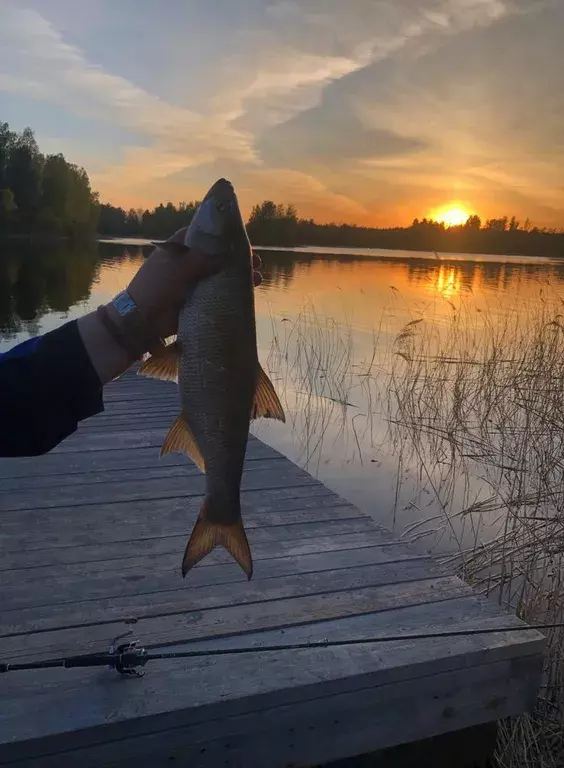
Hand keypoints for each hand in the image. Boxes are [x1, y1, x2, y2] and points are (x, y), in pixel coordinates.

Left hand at [126, 245, 262, 339]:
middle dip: (236, 258)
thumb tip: (227, 254)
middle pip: (217, 256)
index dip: (225, 237)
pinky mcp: (198, 300)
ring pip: (221, 275)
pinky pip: (218, 293)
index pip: (206, 235)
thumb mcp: (180, 268)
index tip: (243, 240)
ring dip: (238, 276)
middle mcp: (188, 262)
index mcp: (179, 247)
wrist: (142, 321)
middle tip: (255, 262)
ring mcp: (194, 282)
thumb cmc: (157, 288)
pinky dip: (231, 292)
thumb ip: (203, 259)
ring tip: (257, 278)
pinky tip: (247, 293)